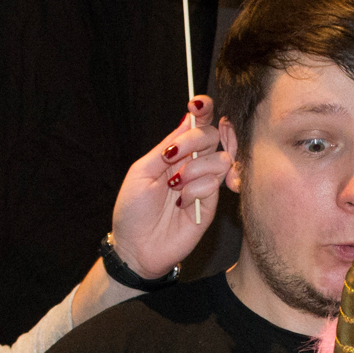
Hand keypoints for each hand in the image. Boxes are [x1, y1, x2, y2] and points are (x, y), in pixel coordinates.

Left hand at [109, 96, 233, 281]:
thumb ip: (166, 146)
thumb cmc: (132, 210)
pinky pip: (214, 184)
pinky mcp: (211, 205)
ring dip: (196, 167)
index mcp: (176, 153)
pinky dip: (197, 189)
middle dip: (195, 140)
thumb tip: (187, 120)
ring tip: (176, 185)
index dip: (203, 110)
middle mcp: (193, 165)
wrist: (135, 247)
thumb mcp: (142, 171)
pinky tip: (182, 203)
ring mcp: (204, 185)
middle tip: (171, 156)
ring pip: (221, 158)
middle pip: (214, 136)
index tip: (197, 105)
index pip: (198, 125)